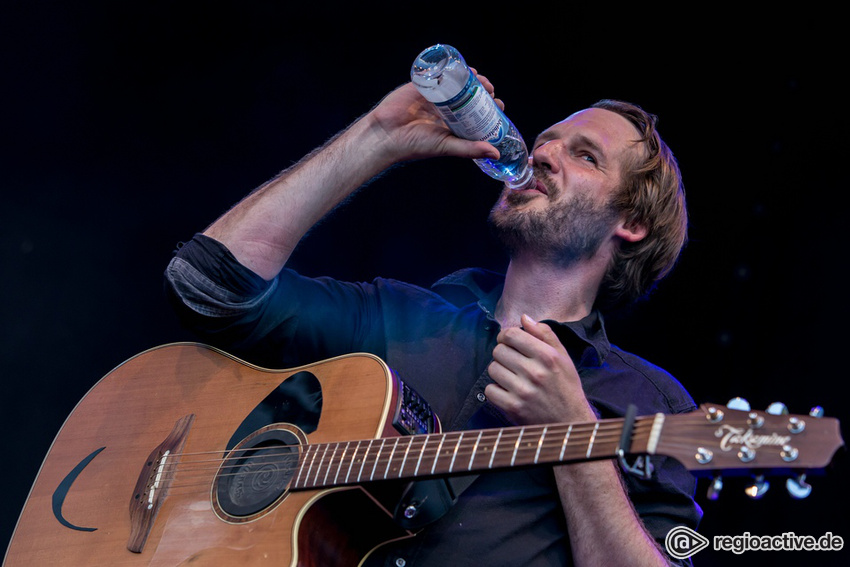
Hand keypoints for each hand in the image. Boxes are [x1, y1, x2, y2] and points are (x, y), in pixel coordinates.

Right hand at [365, 70, 503, 164]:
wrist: (387, 135)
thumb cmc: (415, 145)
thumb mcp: (447, 147)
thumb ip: (470, 149)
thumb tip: (496, 153)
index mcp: (452, 125)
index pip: (476, 114)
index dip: (488, 108)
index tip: (498, 104)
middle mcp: (445, 110)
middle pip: (469, 96)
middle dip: (482, 91)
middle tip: (490, 90)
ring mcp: (434, 96)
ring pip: (456, 84)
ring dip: (471, 79)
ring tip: (480, 80)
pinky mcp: (421, 85)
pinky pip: (438, 74)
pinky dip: (451, 69)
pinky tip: (463, 68)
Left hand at [486, 315, 596, 424]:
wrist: (569, 422)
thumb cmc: (566, 387)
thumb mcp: (563, 357)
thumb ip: (544, 334)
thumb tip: (524, 317)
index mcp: (547, 356)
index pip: (512, 335)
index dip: (506, 336)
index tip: (509, 342)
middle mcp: (535, 372)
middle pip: (498, 351)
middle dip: (503, 353)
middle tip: (512, 361)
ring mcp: (523, 391)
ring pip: (492, 369)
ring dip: (499, 371)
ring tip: (512, 376)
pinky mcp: (513, 408)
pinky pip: (490, 390)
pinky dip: (496, 390)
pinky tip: (508, 391)